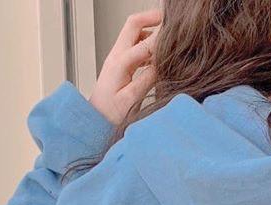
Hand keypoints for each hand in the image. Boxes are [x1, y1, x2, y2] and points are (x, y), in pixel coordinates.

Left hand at [89, 9, 161, 125]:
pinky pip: (134, 45)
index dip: (161, 37)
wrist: (95, 120)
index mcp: (120, 63)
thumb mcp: (132, 99)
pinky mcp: (120, 63)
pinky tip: (157, 52)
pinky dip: (147, 42)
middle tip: (169, 19)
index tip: (176, 36)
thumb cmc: (111, 114)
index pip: (144, 42)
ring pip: (133, 32)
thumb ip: (147, 78)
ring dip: (150, 28)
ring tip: (167, 35)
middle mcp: (116, 55)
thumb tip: (162, 63)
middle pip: (133, 24)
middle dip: (152, 18)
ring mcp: (117, 57)